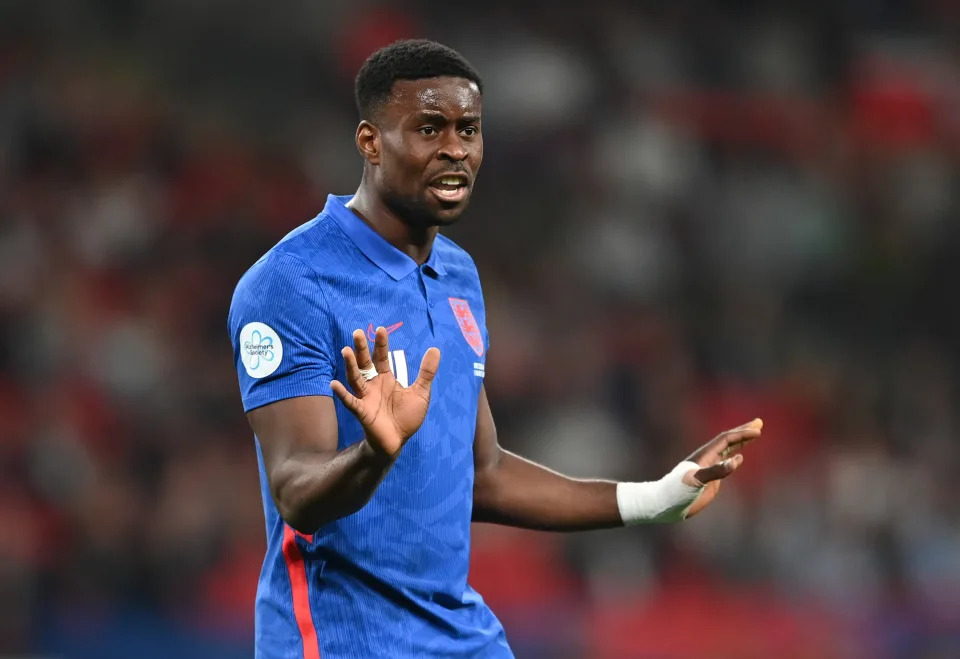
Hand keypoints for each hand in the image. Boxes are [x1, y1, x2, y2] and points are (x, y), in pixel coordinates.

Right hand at [330, 327, 440, 458]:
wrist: (398, 441)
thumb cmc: (406, 417)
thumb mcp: (421, 392)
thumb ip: (426, 372)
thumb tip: (434, 348)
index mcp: (386, 379)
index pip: (381, 357)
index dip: (381, 344)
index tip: (381, 329)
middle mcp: (373, 385)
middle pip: (365, 363)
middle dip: (361, 348)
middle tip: (358, 332)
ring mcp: (366, 397)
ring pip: (355, 378)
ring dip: (350, 365)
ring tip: (346, 350)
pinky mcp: (362, 412)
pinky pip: (350, 401)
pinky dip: (342, 394)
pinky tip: (334, 384)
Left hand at [681, 418, 762, 517]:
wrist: (666, 503)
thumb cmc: (677, 491)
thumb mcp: (696, 480)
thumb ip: (716, 471)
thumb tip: (737, 460)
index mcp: (705, 455)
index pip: (726, 440)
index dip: (742, 434)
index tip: (758, 431)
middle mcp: (708, 458)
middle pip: (728, 440)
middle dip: (743, 431)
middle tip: (759, 422)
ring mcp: (709, 468)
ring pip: (727, 450)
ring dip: (741, 441)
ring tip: (754, 433)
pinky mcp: (709, 479)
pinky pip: (724, 464)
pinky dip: (734, 457)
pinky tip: (739, 457)